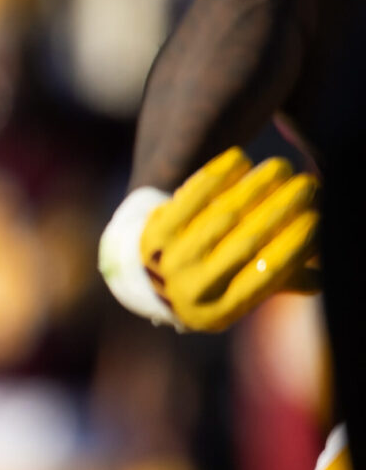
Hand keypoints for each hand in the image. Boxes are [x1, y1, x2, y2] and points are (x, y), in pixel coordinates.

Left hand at [139, 148, 318, 331]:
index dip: (297, 243)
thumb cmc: (211, 280)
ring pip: (222, 215)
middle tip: (308, 184)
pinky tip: (240, 158)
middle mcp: (194, 288)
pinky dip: (216, 175)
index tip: (318, 217)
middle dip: (282, 209)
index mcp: (222, 311)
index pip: (268, 272)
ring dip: (255, 187)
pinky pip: (190, 197)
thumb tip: (325, 274)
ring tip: (281, 167)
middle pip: (248, 241)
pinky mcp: (153, 232)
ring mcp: (170, 259)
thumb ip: (282, 282)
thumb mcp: (240, 292)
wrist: (143, 277)